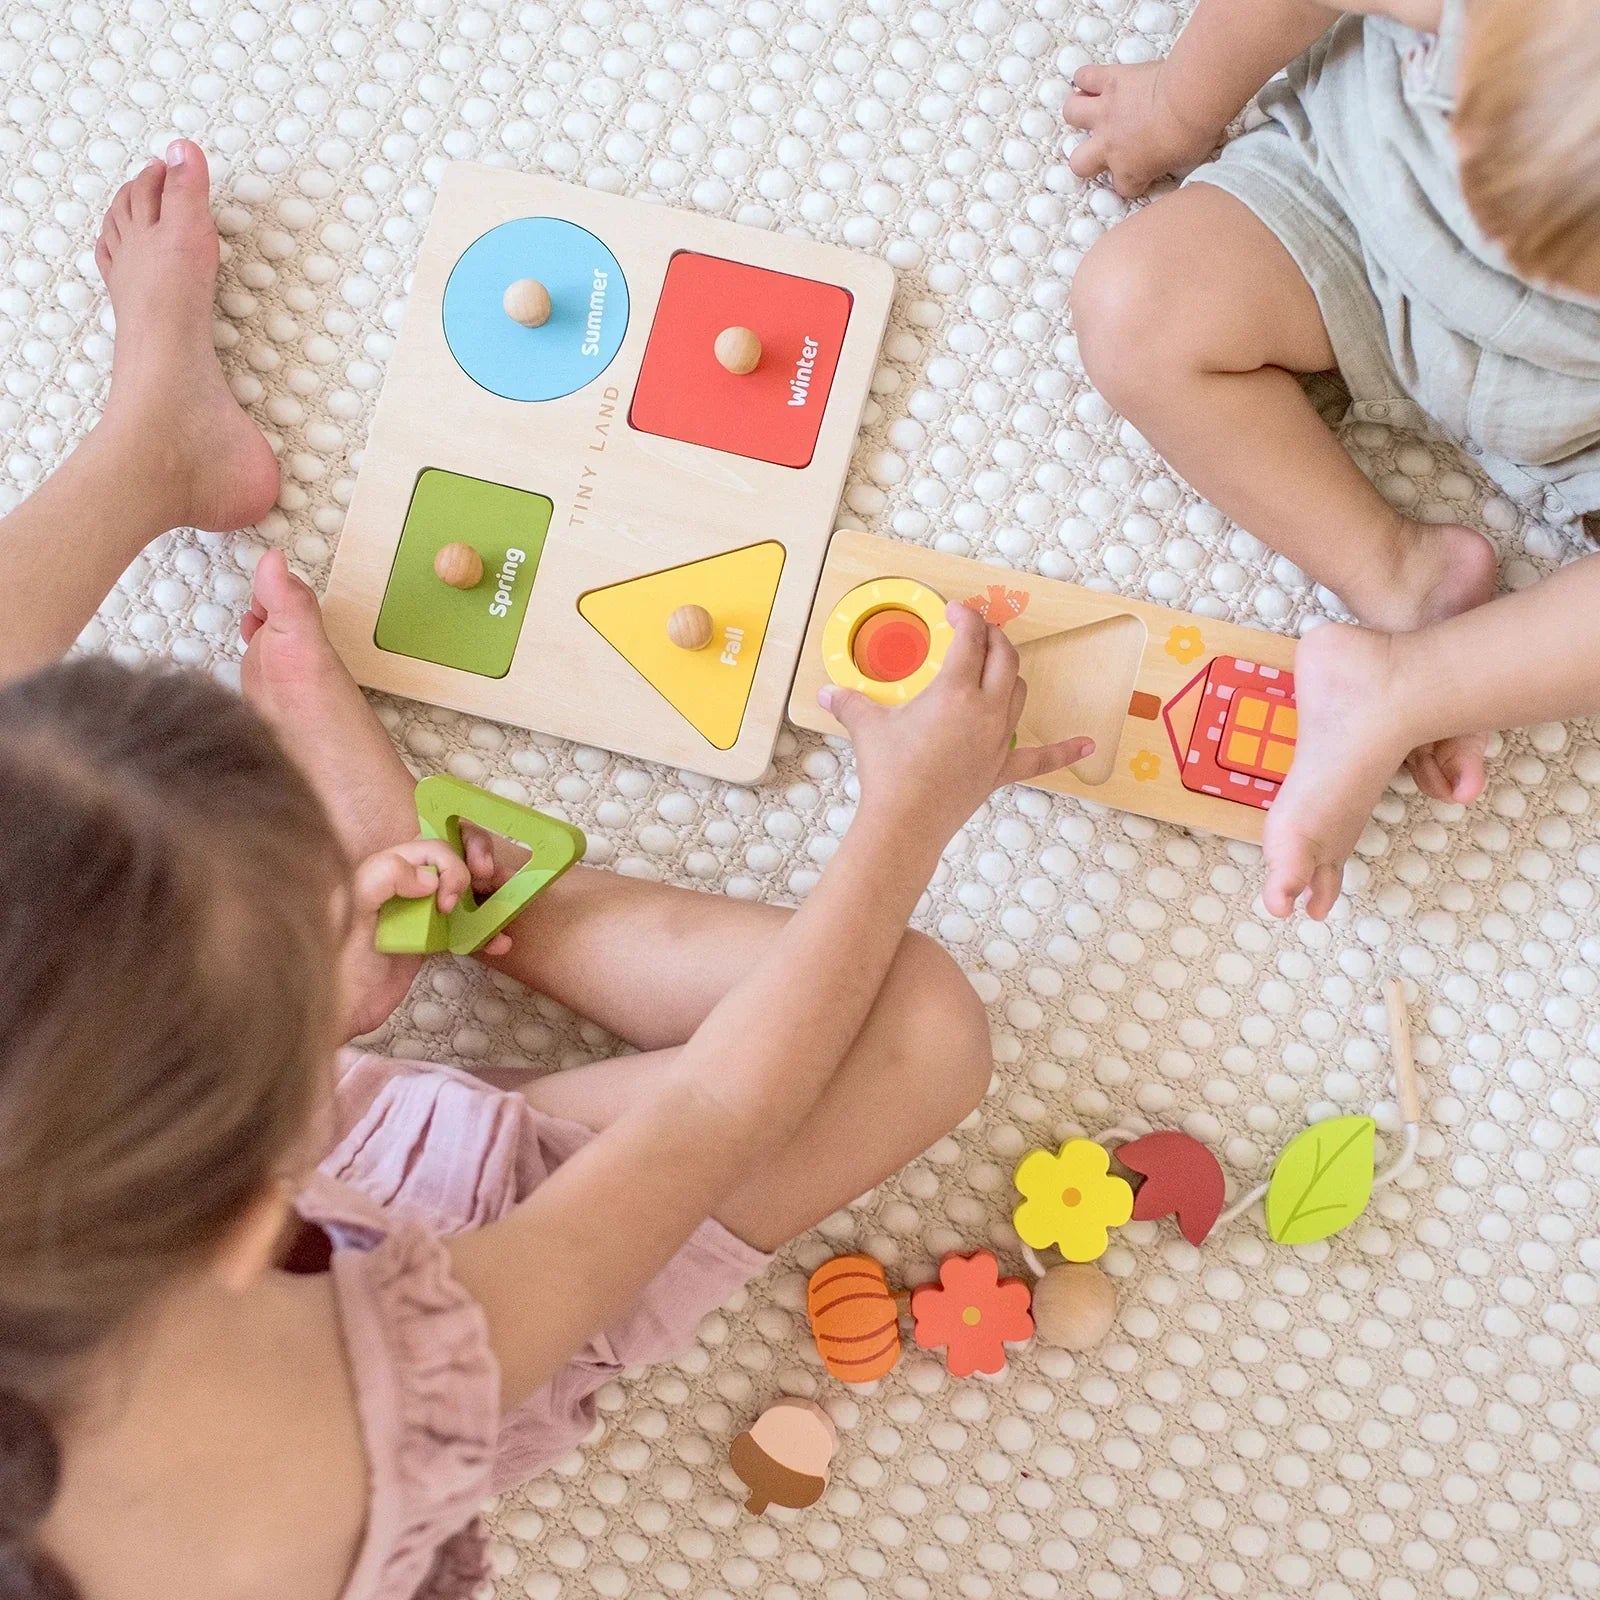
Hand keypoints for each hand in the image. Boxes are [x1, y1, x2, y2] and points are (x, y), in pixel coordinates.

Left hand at [339, 838, 511, 1039]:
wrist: (338, 1012)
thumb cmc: (335, 960)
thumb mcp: (350, 910)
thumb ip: (383, 877)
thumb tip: (430, 878)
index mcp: (385, 871)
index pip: (430, 848)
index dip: (450, 866)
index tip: (448, 901)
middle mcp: (405, 888)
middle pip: (452, 857)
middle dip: (478, 859)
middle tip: (491, 878)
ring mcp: (419, 915)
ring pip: (464, 891)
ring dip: (491, 892)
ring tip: (510, 902)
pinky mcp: (429, 943)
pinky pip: (464, 929)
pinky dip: (486, 933)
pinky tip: (500, 942)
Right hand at [819, 602, 1093, 849]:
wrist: (905, 822)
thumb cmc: (888, 772)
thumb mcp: (866, 727)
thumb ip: (850, 703)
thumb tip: (827, 694)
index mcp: (955, 690)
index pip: (970, 639)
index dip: (965, 617)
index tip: (955, 611)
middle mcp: (985, 709)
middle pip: (1004, 657)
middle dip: (994, 637)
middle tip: (977, 631)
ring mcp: (999, 739)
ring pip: (1019, 691)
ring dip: (1010, 673)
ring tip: (995, 667)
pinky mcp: (1002, 768)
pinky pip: (1041, 758)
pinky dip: (1065, 751)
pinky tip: (1088, 746)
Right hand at [1064, 61, 1225, 197]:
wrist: (1191, 100)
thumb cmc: (1193, 133)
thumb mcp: (1186, 163)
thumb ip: (1173, 166)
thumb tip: (1181, 160)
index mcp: (1130, 170)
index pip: (1123, 187)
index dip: (1134, 181)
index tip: (1145, 173)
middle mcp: (1109, 145)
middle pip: (1079, 163)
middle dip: (1089, 159)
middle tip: (1106, 147)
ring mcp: (1106, 112)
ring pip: (1071, 115)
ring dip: (1079, 113)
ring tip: (1091, 110)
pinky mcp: (1111, 81)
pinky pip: (1084, 76)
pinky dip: (1086, 77)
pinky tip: (1092, 80)